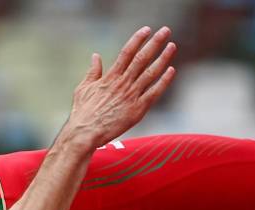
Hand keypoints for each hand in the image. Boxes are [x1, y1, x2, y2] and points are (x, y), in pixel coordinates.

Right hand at [63, 26, 176, 149]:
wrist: (85, 134)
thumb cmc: (82, 113)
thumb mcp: (83, 88)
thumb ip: (92, 71)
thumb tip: (96, 56)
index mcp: (110, 77)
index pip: (127, 52)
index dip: (138, 39)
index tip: (147, 30)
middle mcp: (122, 84)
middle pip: (142, 58)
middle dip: (155, 43)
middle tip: (166, 31)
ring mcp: (131, 96)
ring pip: (151, 73)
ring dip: (163, 58)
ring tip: (172, 46)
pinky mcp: (137, 110)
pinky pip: (154, 93)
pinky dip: (163, 81)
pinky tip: (171, 70)